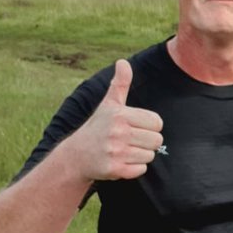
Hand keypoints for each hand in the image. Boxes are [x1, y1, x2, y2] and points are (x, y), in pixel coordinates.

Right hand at [67, 59, 163, 181]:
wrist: (76, 156)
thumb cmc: (98, 127)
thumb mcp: (108, 104)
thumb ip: (120, 84)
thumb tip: (123, 62)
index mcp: (119, 115)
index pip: (157, 122)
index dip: (150, 126)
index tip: (136, 127)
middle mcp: (117, 132)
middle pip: (156, 140)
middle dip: (147, 142)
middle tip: (130, 141)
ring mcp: (115, 152)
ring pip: (150, 156)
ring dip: (140, 155)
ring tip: (124, 150)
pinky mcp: (114, 169)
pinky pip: (141, 170)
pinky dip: (134, 168)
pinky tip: (120, 162)